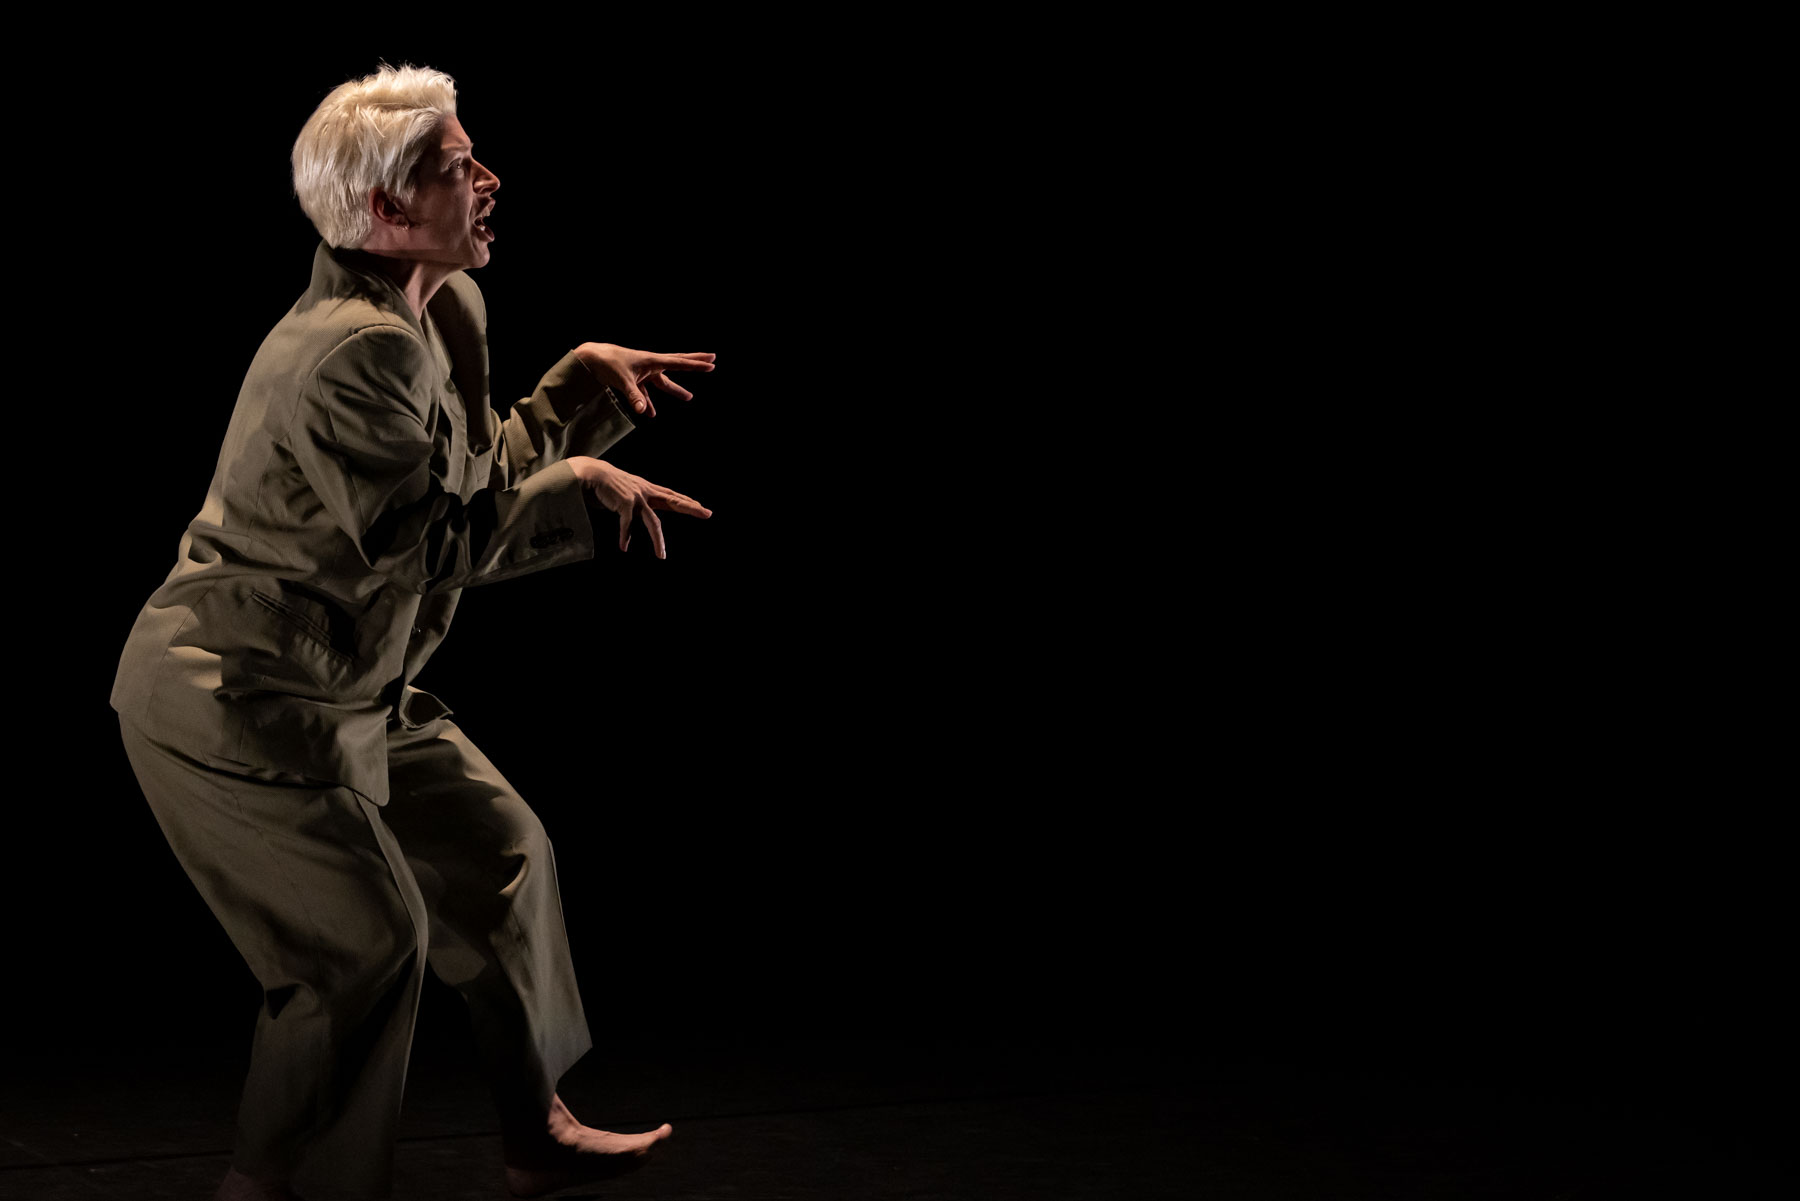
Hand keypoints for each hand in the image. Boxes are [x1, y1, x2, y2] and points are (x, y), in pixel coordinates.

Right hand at [566, 457, 710, 558]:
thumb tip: (631, 526)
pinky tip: (624, 547)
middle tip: (708, 514)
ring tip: (661, 557)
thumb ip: (632, 507)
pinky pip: (628, 524)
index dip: (686, 501)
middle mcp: (646, 492)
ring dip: (658, 541)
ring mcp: (637, 497)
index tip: (701, 506)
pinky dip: (625, 536)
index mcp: (647, 489)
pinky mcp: (625, 503)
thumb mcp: (625, 495)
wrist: (590, 474)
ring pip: (653, 522)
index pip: (671, 496)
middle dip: (691, 508)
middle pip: (674, 501)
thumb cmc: (606, 486)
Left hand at [573, 343, 715, 417]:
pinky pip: (645, 392)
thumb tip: (642, 411)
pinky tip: (650, 413)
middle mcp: (650, 364)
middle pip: (677, 364)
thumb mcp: (622, 380)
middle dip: (694, 364)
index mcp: (652, 360)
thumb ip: (634, 396)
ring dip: (675, 389)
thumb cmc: (608, 364)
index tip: (711, 364)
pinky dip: (648, 402)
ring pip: (662, 382)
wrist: (591, 358)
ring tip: (689, 397)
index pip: (679, 363)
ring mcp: (642, 371)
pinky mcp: (633, 379)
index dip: (696, 365)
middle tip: (711, 360)